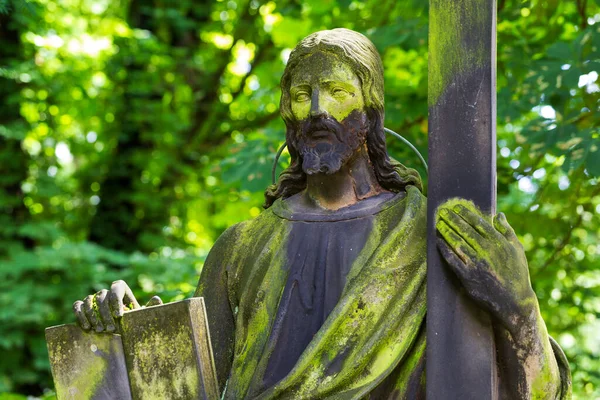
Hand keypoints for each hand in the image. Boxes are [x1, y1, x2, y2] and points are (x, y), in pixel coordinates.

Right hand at [72, 280, 162, 332]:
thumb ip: (149, 308)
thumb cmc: (132, 322)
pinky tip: (87, 327)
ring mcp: (93, 299)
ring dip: (93, 316)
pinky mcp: (82, 307)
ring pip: (89, 300)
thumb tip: (156, 298)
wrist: (119, 332)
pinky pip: (77, 306)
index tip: (119, 316)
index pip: (117, 286)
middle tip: (109, 329)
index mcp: (121, 291)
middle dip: (105, 313)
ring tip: (99, 330)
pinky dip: (80, 315)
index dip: (116, 299)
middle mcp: (106, 292)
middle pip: (102, 296)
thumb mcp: (141, 316)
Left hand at [435, 199, 536, 333]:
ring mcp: (476, 264)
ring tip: (438, 223)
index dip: (466, 214)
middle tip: (442, 211)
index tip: (456, 207)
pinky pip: (452, 260)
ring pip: (457, 243)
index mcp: (499, 243)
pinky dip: (444, 249)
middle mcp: (486, 251)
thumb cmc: (517, 274)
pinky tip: (438, 241)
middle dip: (452, 219)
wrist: (514, 302)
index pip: (479, 223)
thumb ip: (507, 231)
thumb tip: (498, 214)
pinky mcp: (467, 277)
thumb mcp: (517, 250)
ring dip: (446, 232)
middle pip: (465, 231)